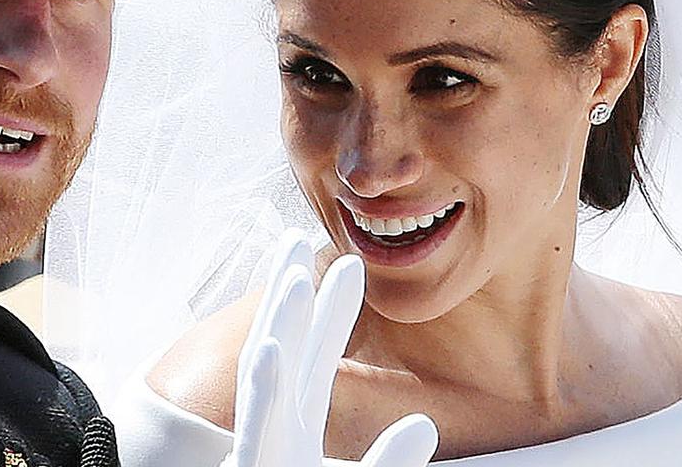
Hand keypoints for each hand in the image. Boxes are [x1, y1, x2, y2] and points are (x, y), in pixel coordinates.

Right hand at [223, 231, 437, 466]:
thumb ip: (391, 459)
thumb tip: (423, 425)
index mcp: (297, 427)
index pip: (317, 356)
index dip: (333, 308)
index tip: (349, 264)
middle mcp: (275, 428)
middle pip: (282, 346)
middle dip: (288, 291)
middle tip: (297, 236)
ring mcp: (264, 447)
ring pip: (265, 375)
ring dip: (280, 326)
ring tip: (296, 278)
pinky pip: (258, 426)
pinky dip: (264, 387)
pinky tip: (273, 347)